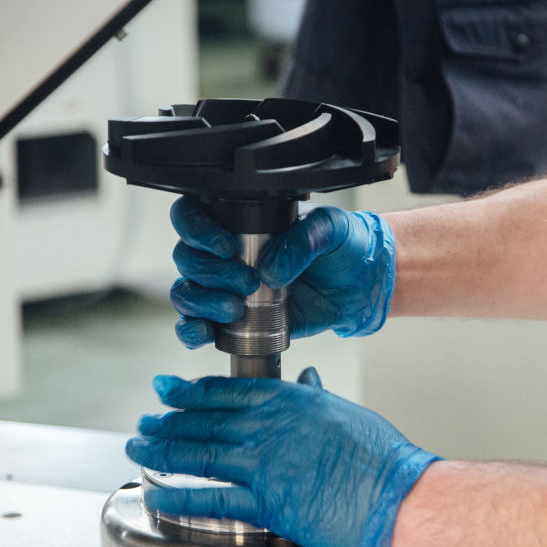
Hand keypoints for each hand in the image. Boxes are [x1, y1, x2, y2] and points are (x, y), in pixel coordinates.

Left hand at [126, 368, 440, 546]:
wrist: (397, 494)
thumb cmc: (381, 456)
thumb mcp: (345, 412)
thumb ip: (317, 396)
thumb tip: (307, 378)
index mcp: (289, 400)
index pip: (227, 391)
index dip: (191, 391)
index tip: (167, 389)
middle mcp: (270, 426)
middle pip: (204, 420)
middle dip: (167, 421)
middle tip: (143, 422)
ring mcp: (264, 462)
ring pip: (199, 454)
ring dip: (163, 451)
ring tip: (138, 449)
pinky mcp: (265, 501)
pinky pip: (212, 498)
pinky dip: (179, 497)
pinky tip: (157, 495)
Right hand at [169, 196, 395, 348]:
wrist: (361, 285)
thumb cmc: (343, 246)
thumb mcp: (330, 230)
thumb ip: (302, 241)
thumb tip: (269, 269)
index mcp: (240, 218)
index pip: (191, 215)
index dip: (197, 231)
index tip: (227, 247)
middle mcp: (225, 252)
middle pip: (186, 257)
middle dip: (210, 273)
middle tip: (248, 283)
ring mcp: (226, 287)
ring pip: (186, 292)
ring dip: (201, 302)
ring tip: (237, 309)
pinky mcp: (234, 319)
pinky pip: (197, 325)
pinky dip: (192, 330)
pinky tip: (204, 332)